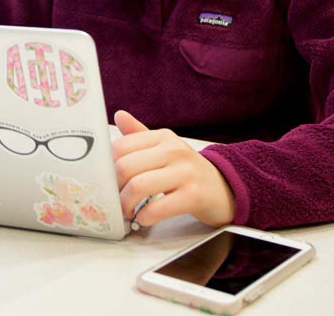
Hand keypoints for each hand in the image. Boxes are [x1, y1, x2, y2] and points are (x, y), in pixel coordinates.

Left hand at [112, 110, 235, 227]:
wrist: (225, 188)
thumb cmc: (187, 170)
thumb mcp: (164, 147)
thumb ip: (139, 134)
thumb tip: (118, 115)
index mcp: (163, 137)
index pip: (121, 147)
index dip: (109, 167)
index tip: (109, 180)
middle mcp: (174, 150)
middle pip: (126, 167)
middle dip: (115, 189)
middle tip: (115, 200)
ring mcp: (185, 172)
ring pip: (139, 186)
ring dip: (126, 204)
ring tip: (127, 211)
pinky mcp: (194, 196)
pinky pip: (159, 208)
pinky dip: (145, 216)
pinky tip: (143, 218)